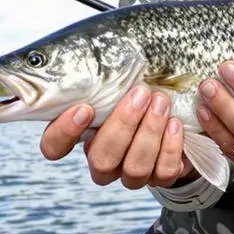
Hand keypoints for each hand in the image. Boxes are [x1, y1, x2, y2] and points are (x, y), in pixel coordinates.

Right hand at [39, 85, 195, 189]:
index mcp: (82, 134)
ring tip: (161, 101)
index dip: (64, 134)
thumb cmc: (139, 85)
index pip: (54, 147)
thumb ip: (102, 72)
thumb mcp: (118, 74)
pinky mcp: (160, 177)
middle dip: (123, 126)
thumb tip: (97, 56)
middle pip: (102, 160)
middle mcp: (103, 160)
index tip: (85, 108)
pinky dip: (170, 147)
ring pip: (134, 169)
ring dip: (150, 132)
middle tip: (141, 93)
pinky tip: (174, 123)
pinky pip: (163, 173)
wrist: (178, 106)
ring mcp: (130, 173)